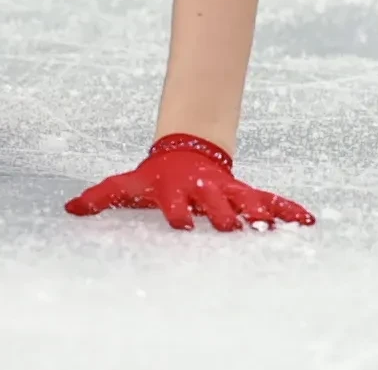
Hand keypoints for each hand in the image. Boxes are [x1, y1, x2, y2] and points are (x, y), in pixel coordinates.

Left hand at [65, 133, 314, 231]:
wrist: (184, 152)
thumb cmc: (154, 177)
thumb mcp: (127, 185)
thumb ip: (100, 197)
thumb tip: (69, 209)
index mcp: (175, 190)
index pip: (175, 202)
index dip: (177, 211)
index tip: (182, 223)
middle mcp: (204, 191)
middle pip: (214, 202)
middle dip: (220, 213)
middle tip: (230, 226)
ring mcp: (227, 191)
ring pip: (245, 200)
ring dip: (257, 212)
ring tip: (270, 225)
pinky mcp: (245, 193)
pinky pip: (271, 199)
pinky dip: (289, 209)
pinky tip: (308, 220)